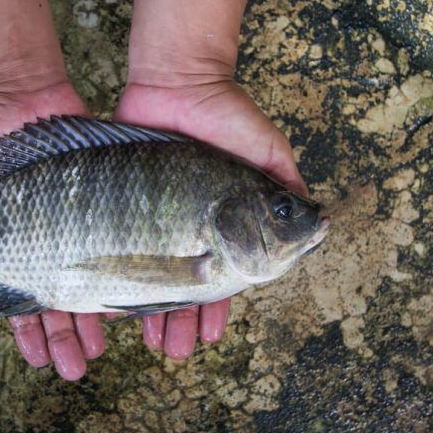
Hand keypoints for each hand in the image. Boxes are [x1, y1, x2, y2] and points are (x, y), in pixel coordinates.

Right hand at [0, 77, 105, 380]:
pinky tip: (137, 301)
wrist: (19, 89)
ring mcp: (76, 222)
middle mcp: (46, 240)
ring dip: (95, 317)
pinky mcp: (105, 202)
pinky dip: (127, 271)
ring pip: (91, 279)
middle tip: (77, 368)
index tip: (42, 360)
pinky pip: (120, 241)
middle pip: (61, 299)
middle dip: (67, 336)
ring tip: (105, 347)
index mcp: (12, 246)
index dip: (31, 333)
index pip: (22, 299)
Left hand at [114, 71, 305, 359]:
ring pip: (148, 275)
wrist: (176, 80)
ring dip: (151, 312)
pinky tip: (113, 306)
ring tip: (149, 342)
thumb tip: (318, 224)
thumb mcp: (267, 150)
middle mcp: (185, 226)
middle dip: (180, 321)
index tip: (210, 335)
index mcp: (222, 223)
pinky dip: (116, 275)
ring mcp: (151, 217)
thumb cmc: (226, 114)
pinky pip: (115, 245)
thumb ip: (286, 186)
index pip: (219, 276)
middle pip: (181, 285)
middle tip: (173, 352)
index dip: (216, 307)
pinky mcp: (120, 202)